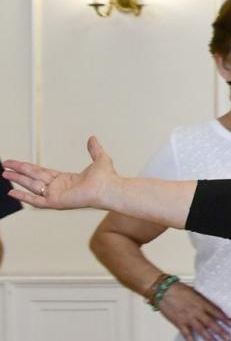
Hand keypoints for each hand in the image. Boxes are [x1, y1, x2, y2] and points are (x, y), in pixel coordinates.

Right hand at [3, 136, 118, 210]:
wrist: (110, 188)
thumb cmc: (107, 178)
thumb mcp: (99, 158)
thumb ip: (94, 149)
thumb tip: (92, 138)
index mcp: (66, 179)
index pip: (41, 172)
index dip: (28, 167)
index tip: (16, 163)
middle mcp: (59, 187)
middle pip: (33, 177)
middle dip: (18, 171)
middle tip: (5, 166)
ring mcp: (56, 195)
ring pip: (31, 186)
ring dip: (18, 180)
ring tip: (4, 174)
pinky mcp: (56, 202)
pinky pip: (36, 200)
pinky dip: (23, 196)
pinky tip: (11, 192)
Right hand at [158, 282, 230, 340]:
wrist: (164, 290)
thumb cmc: (179, 289)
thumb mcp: (195, 292)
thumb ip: (204, 301)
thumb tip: (213, 307)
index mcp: (202, 302)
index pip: (216, 312)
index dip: (225, 319)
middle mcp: (197, 311)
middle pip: (211, 323)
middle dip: (221, 332)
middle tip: (228, 339)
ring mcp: (188, 318)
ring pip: (201, 331)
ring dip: (210, 340)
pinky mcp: (179, 323)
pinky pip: (187, 335)